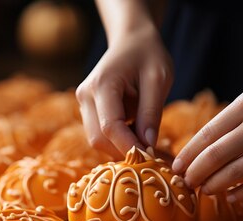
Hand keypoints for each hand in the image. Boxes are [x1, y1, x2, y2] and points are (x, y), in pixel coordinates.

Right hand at [76, 0, 172, 156]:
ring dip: (121, 147)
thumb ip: (151, 112)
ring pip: (97, 140)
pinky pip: (100, 134)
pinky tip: (139, 137)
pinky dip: (119, 141)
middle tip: (154, 157)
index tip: (153, 158)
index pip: (110, 126)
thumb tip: (148, 146)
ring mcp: (83, 103)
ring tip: (149, 145)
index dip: (130, 147)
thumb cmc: (148, 55)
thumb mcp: (159, 79)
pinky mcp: (87, 109)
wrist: (130, 40)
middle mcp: (85, 95)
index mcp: (102, 84)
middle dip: (124, 152)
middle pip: (98, 139)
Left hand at [173, 62, 242, 201]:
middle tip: (186, 183)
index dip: (187, 156)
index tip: (175, 168)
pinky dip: (242, 193)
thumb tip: (200, 148)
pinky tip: (230, 196)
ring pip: (235, 174)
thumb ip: (232, 119)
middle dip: (195, 174)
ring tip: (205, 190)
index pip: (206, 135)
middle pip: (215, 157)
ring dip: (214, 186)